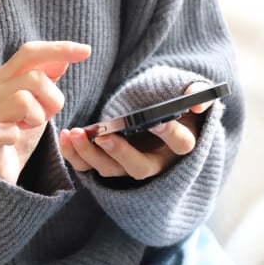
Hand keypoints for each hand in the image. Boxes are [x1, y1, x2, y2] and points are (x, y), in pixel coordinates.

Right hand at [0, 41, 90, 183]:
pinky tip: (14, 139)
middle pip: (34, 78)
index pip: (29, 53)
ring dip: (37, 118)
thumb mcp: (36, 105)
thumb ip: (46, 80)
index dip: (58, 49)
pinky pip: (4, 130)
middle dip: (52, 99)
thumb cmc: (15, 135)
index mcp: (1, 80)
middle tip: (46, 117)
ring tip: (27, 128)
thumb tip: (63, 57)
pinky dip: (16, 134)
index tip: (86, 51)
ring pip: (23, 99)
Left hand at [59, 81, 211, 179]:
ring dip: (90, 154)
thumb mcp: (192, 99)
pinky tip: (65, 137)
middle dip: (121, 153)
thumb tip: (197, 101)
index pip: (180, 144)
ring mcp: (129, 168)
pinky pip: (89, 167)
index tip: (158, 120)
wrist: (158, 119)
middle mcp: (155, 163)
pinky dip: (75, 156)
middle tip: (104, 135)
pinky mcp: (108, 166)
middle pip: (139, 168)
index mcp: (180, 146)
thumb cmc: (176, 108)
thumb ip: (198, 94)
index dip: (170, 133)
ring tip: (75, 133)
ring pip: (110, 170)